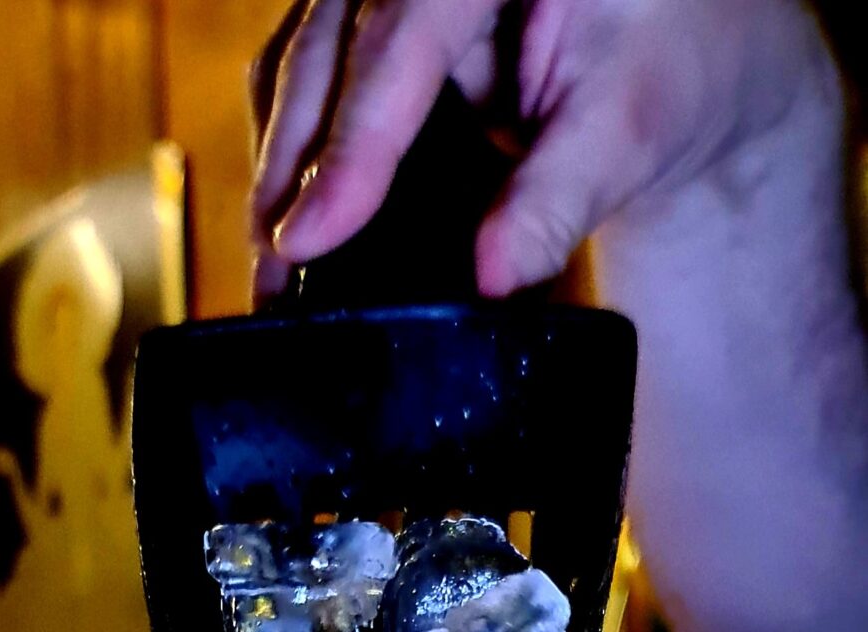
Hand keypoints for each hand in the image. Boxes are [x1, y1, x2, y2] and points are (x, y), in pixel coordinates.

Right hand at [250, 0, 834, 300]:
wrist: (682, 42)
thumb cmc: (670, 65)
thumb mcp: (629, 129)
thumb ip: (557, 201)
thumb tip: (491, 282)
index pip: (400, 44)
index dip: (351, 150)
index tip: (310, 237)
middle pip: (328, 50)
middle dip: (293, 169)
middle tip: (273, 275)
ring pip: (302, 61)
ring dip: (281, 166)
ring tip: (273, 265)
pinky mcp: (375, 19)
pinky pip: (313, 75)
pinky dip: (299, 150)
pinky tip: (294, 222)